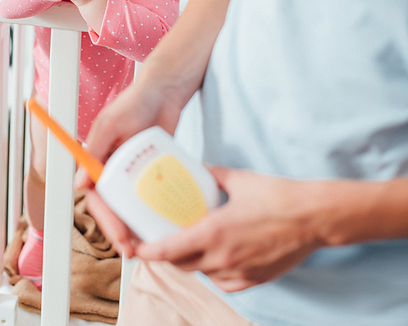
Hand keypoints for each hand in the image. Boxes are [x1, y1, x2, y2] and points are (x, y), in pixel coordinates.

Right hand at [78, 76, 184, 255]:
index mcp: (97, 160)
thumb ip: (96, 148)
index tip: (119, 235)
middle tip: (132, 249)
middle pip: (113, 208)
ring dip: (136, 226)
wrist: (165, 91)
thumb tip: (80, 184)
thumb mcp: (113, 123)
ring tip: (148, 246)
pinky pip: (150, 195)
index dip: (106, 219)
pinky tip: (163, 225)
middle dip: (120, 230)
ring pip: (131, 206)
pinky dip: (153, 211)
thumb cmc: (135, 101)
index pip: (97, 197)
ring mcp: (132, 172)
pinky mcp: (150, 171)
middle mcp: (112, 169)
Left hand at [132, 168, 320, 290]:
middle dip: (168, 255)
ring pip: (203, 273)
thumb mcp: (238, 179)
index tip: (137, 246)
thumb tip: (197, 168)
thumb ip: (212, 174)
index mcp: (214, 232)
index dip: (148, 251)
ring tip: (190, 243)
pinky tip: (218, 256)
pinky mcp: (254, 280)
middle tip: (161, 240)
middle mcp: (222, 257)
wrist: (314, 217)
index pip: (169, 250)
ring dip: (192, 262)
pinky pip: (224, 282)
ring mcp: (239, 272)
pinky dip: (214, 271)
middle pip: (182, 264)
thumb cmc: (278, 196)